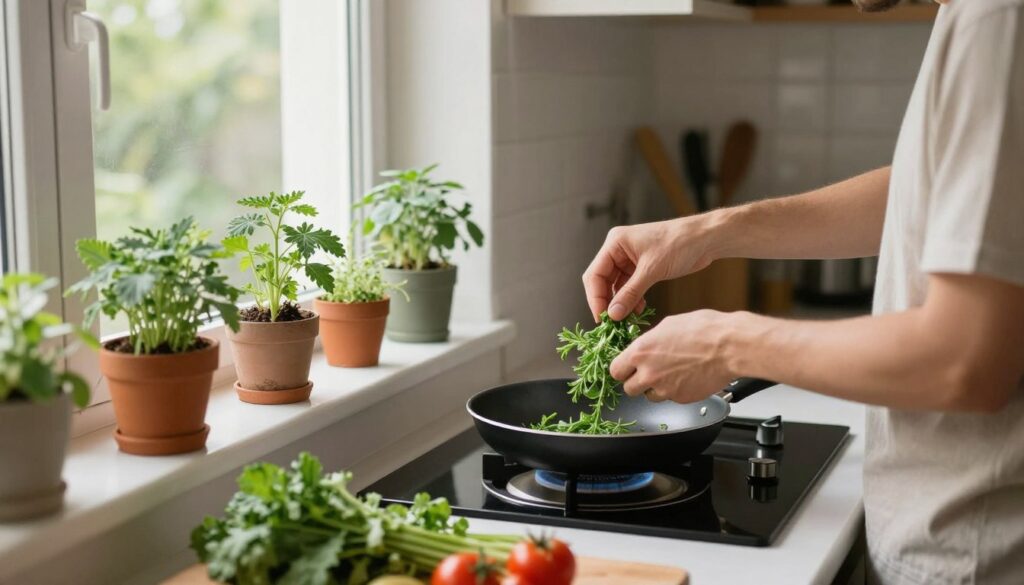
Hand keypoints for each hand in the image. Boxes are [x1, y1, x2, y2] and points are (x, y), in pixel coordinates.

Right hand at [583, 217, 715, 321]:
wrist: (706, 238)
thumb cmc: (679, 245)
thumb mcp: (652, 270)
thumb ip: (630, 293)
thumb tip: (613, 315)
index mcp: (615, 243)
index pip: (594, 274)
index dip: (595, 298)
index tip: (602, 319)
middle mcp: (618, 250)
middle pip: (602, 281)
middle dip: (607, 302)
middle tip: (613, 323)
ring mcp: (629, 258)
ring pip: (616, 286)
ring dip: (621, 303)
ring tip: (627, 320)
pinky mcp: (641, 267)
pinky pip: (629, 287)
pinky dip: (632, 299)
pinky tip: (639, 311)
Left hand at [609, 310, 739, 402]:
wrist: (729, 346)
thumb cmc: (704, 330)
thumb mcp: (668, 325)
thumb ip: (650, 341)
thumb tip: (645, 346)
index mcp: (641, 352)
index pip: (615, 370)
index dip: (622, 369)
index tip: (627, 368)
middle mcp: (649, 373)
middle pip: (628, 389)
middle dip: (636, 381)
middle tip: (648, 372)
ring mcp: (664, 389)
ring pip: (649, 396)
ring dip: (655, 388)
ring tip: (670, 373)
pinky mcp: (681, 399)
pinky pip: (670, 398)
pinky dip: (675, 391)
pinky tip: (685, 377)